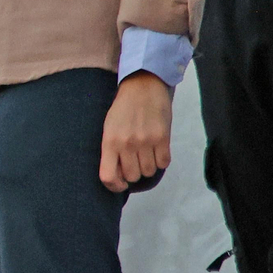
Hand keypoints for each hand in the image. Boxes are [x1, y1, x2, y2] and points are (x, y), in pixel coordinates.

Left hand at [99, 71, 172, 192]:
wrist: (143, 86)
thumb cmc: (123, 109)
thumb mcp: (109, 128)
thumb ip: (111, 151)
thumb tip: (117, 175)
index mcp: (110, 142)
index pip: (108, 176)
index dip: (114, 186)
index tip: (120, 185)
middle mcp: (127, 144)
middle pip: (132, 176)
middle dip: (133, 174)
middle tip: (135, 164)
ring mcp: (146, 141)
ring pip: (149, 172)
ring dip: (148, 167)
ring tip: (146, 155)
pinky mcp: (163, 137)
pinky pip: (164, 163)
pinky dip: (161, 161)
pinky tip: (157, 151)